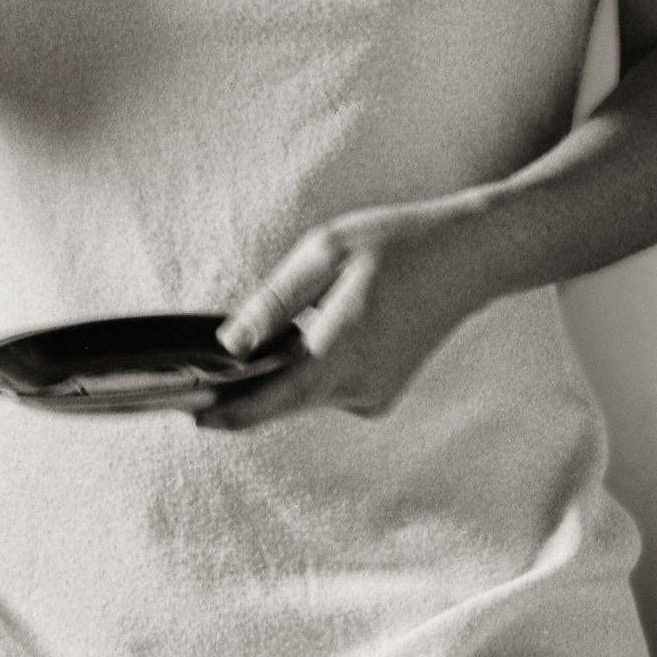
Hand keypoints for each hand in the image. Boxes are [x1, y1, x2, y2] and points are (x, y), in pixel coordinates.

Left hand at [200, 203, 477, 431]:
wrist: (469, 258)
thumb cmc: (397, 244)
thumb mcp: (326, 252)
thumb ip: (275, 302)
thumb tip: (229, 345)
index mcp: (342, 350)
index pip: (270, 400)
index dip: (225, 411)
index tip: (188, 411)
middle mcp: (359, 385)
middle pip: (281, 403)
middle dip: (241, 393)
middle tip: (196, 381)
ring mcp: (374, 395)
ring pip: (303, 396)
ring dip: (276, 377)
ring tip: (254, 346)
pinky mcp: (381, 394)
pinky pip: (326, 390)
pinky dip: (307, 372)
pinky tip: (310, 337)